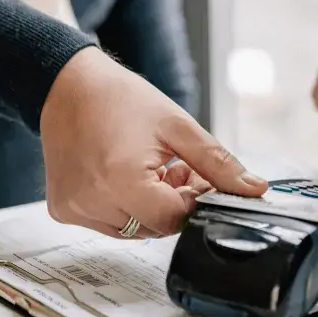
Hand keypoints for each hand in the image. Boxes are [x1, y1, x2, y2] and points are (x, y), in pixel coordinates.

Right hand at [40, 48, 267, 238]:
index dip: (192, 202)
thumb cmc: (119, 99)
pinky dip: (122, 207)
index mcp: (121, 179)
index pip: (174, 220)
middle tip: (173, 169)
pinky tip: (121, 177)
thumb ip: (218, 163)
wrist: (67, 86)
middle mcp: (93, 200)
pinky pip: (107, 224)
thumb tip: (254, 189)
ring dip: (148, 208)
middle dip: (172, 205)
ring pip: (132, 230)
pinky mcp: (64, 210)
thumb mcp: (177, 126)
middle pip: (153, 228)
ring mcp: (75, 208)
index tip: (194, 178)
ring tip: (148, 170)